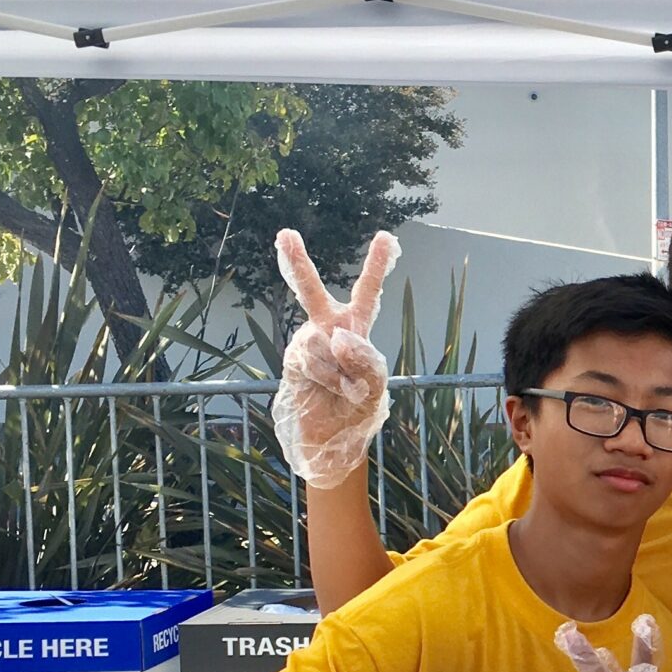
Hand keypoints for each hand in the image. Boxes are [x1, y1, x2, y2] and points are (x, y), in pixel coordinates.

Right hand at [273, 228, 396, 487]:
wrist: (333, 438)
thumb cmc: (358, 408)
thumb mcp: (376, 383)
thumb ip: (366, 357)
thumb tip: (338, 335)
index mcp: (355, 327)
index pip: (368, 292)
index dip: (376, 265)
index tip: (386, 236)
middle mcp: (327, 328)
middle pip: (311, 290)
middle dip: (298, 262)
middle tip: (285, 234)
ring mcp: (306, 342)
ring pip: (322, 341)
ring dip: (340, 370)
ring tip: (345, 388)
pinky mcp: (292, 360)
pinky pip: (314, 360)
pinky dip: (329, 378)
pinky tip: (330, 391)